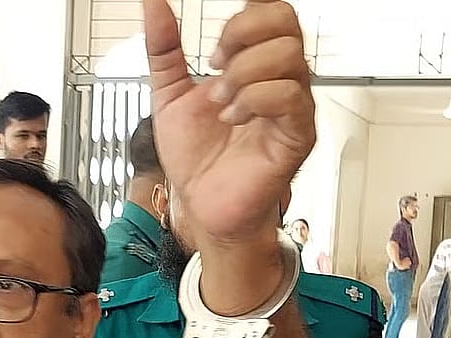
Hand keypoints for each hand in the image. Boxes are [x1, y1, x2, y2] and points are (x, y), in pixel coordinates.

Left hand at [142, 0, 315, 242]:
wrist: (202, 206)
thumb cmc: (197, 160)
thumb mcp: (169, 96)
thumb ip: (163, 49)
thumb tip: (153, 7)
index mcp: (252, 63)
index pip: (270, 12)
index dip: (247, 13)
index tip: (215, 41)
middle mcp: (278, 78)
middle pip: (285, 21)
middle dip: (241, 34)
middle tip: (214, 63)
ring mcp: (292, 105)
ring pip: (288, 56)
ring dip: (242, 73)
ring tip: (220, 101)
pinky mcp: (297, 134)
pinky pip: (290, 97)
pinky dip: (253, 101)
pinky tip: (234, 117)